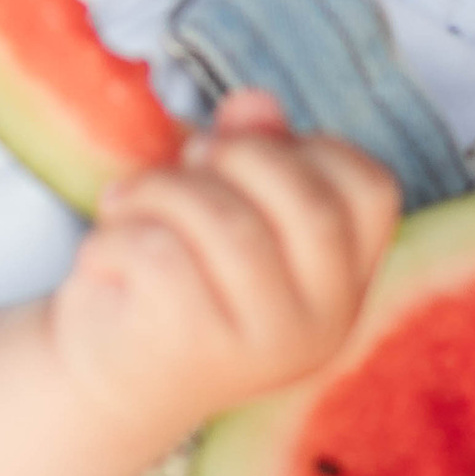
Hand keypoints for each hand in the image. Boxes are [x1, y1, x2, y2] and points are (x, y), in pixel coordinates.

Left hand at [44, 93, 400, 438]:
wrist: (104, 374)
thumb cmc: (173, 268)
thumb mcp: (218, 200)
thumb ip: (249, 149)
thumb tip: (256, 101)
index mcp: (342, 278)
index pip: (370, 191)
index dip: (309, 146)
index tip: (245, 153)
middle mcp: (323, 320)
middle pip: (312, 207)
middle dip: (236, 155)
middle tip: (187, 162)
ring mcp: (266, 344)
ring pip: (230, 227)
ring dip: (160, 189)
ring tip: (126, 203)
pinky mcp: (200, 354)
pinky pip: (163, 259)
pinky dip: (118, 235)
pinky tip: (104, 252)